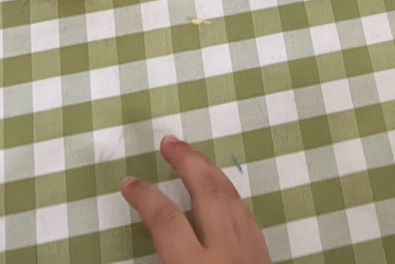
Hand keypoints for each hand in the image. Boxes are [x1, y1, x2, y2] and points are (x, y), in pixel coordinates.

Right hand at [122, 136, 271, 263]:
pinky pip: (244, 213)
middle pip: (207, 191)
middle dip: (187, 161)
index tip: (129, 182)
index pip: (167, 221)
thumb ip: (165, 257)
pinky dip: (228, 194)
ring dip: (210, 172)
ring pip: (231, 197)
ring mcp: (251, 249)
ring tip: (192, 157)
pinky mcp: (266, 253)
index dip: (145, 198)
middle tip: (169, 142)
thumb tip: (156, 235)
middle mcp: (227, 249)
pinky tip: (220, 190)